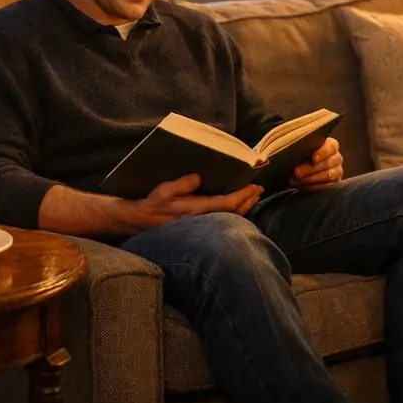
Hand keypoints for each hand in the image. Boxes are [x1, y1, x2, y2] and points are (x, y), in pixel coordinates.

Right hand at [123, 174, 263, 231]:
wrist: (144, 221)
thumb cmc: (154, 204)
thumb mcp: (164, 190)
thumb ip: (181, 184)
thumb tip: (198, 177)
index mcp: (197, 208)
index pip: (227, 203)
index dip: (243, 195)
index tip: (254, 187)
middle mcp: (204, 218)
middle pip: (234, 212)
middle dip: (248, 200)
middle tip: (258, 189)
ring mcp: (204, 224)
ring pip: (231, 217)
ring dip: (244, 206)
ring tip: (252, 197)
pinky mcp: (201, 225)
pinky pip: (224, 219)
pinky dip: (235, 211)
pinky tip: (237, 207)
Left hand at [290, 138, 343, 192]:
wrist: (303, 166)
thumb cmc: (302, 153)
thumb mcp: (302, 148)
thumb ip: (302, 148)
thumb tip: (294, 151)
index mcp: (330, 145)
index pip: (331, 147)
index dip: (323, 152)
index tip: (313, 158)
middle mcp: (336, 157)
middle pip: (327, 163)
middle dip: (310, 169)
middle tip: (296, 172)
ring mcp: (337, 171)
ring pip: (327, 175)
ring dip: (310, 179)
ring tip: (295, 180)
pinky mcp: (334, 183)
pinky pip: (325, 186)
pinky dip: (311, 186)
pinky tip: (300, 185)